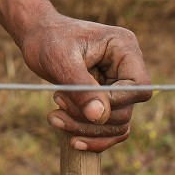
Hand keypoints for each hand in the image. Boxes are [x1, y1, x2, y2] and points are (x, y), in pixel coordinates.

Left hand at [19, 15, 151, 151]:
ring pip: (117, 124)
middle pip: (125, 110)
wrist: (36, 37)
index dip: (113, 102)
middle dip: (90, 118)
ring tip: (54, 117)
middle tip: (57, 103)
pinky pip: (109, 128)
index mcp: (124, 48)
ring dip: (87, 130)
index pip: (138, 87)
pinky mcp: (107, 99)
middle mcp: (127, 67)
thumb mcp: (60, 60)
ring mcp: (119, 85)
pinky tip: (69, 137)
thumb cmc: (47, 40)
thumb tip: (100, 116)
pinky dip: (91, 135)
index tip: (80, 100)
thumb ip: (82, 87)